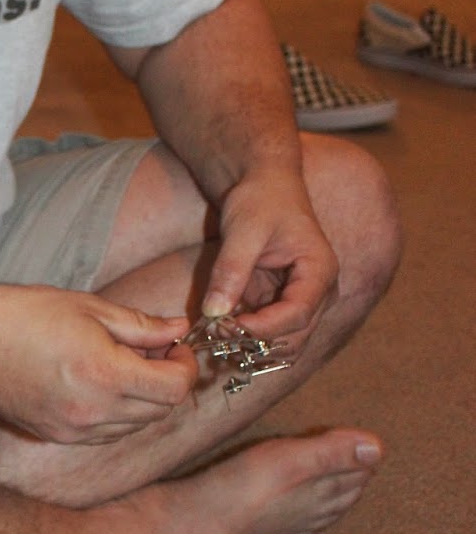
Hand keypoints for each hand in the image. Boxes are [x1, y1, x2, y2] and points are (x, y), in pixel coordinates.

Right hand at [0, 286, 197, 444]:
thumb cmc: (24, 315)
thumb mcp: (90, 308)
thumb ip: (141, 326)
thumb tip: (179, 330)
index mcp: (106, 374)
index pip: (174, 389)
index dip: (185, 367)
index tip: (175, 348)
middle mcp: (93, 411)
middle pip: (159, 411)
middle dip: (167, 382)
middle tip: (155, 352)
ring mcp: (74, 430)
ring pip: (134, 426)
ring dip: (142, 400)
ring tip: (124, 367)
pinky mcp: (56, 436)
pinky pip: (105, 434)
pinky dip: (116, 414)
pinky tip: (100, 385)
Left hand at [201, 169, 337, 340]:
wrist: (263, 184)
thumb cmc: (260, 199)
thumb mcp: (242, 230)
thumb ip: (230, 271)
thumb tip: (214, 313)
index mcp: (319, 272)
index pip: (298, 314)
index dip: (263, 328)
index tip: (228, 326)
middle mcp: (317, 293)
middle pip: (295, 338)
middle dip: (257, 343)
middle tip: (215, 333)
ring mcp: (300, 302)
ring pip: (282, 344)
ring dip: (251, 348)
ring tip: (215, 334)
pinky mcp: (279, 305)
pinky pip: (267, 335)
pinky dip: (245, 340)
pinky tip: (218, 331)